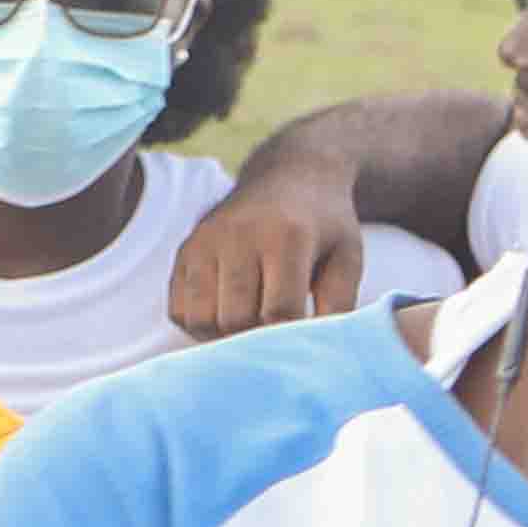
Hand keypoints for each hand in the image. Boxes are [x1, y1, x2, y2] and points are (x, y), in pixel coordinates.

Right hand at [161, 160, 375, 338]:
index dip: (292, 335)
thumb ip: (340, 303)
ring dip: (226, 336)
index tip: (304, 337)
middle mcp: (237, 236)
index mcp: (285, 237)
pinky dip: (200, 325)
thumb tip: (318, 349)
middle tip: (279, 334)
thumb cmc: (325, 225)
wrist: (291, 177)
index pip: (279, 311)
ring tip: (254, 327)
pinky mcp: (185, 251)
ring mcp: (204, 242)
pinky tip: (229, 316)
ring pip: (201, 318)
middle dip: (259, 338)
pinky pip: (178, 309)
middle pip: (236, 318)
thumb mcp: (348, 257)